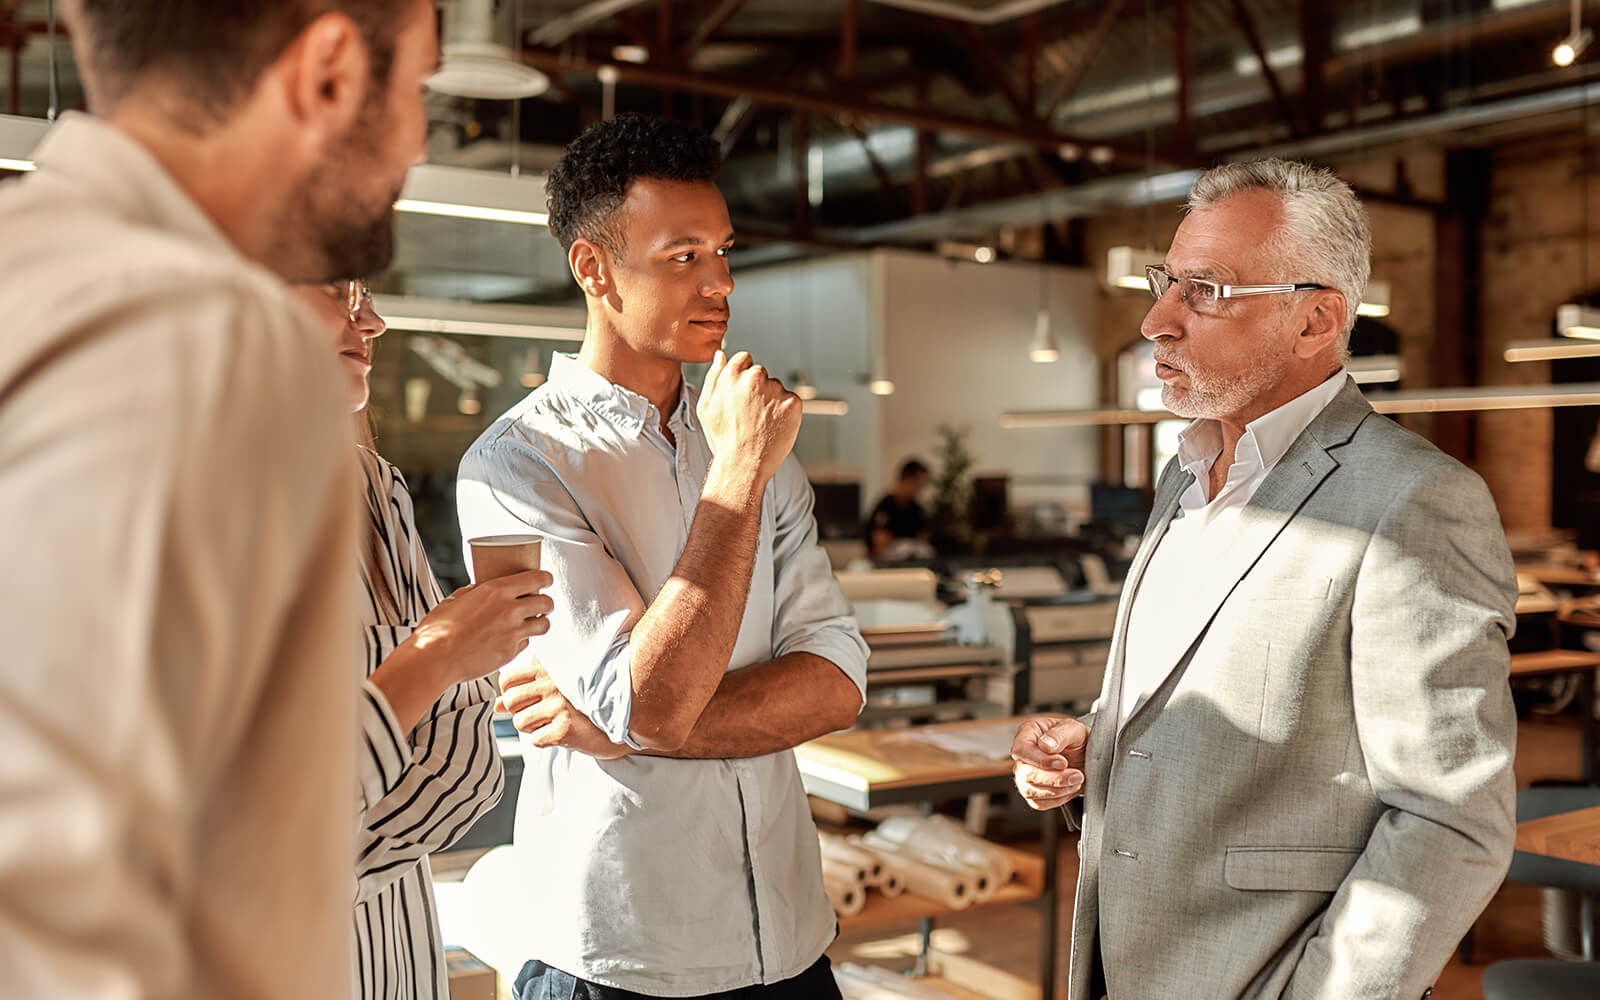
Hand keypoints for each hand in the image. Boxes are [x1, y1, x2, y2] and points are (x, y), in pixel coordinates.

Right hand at [408, 569, 553, 687]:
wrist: (434, 659)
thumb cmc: (438, 629)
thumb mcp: (456, 599)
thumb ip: (475, 592)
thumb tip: (482, 588)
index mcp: (497, 591)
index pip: (537, 579)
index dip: (546, 579)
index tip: (546, 580)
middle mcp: (510, 610)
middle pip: (546, 602)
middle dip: (546, 602)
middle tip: (541, 603)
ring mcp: (513, 633)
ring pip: (544, 625)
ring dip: (541, 622)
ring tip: (533, 622)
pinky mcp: (510, 653)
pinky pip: (526, 643)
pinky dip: (523, 639)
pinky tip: (512, 638)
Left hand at [497, 660, 630, 759]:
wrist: (624, 722)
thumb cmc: (588, 707)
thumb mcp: (558, 691)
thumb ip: (526, 694)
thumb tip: (497, 705)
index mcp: (550, 673)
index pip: (508, 679)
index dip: (508, 694)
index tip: (522, 702)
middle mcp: (553, 686)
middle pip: (510, 701)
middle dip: (520, 714)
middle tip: (541, 718)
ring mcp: (559, 707)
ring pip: (520, 723)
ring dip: (534, 730)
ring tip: (554, 725)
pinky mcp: (564, 729)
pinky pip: (535, 740)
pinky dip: (546, 742)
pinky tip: (562, 734)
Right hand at [695, 350, 801, 485]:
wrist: (743, 465)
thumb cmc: (723, 439)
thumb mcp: (706, 407)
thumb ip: (713, 376)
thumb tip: (721, 355)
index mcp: (732, 374)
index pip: (745, 359)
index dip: (743, 378)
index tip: (742, 396)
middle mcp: (755, 378)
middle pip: (761, 374)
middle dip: (757, 389)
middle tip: (750, 416)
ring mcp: (776, 390)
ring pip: (776, 389)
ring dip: (772, 402)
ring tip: (761, 425)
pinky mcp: (793, 403)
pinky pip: (791, 401)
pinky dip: (786, 413)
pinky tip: (774, 428)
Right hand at [1011, 715, 1088, 810]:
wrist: (1087, 754)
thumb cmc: (1078, 737)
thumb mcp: (1075, 729)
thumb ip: (1060, 734)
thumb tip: (1045, 746)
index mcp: (1028, 733)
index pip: (1021, 750)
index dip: (1040, 760)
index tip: (1063, 762)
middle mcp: (1023, 755)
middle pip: (1026, 773)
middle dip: (1054, 778)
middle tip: (1077, 775)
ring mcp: (1025, 775)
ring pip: (1030, 791)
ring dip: (1057, 789)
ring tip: (1077, 780)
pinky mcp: (1034, 792)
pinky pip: (1038, 803)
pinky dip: (1058, 798)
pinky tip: (1070, 788)